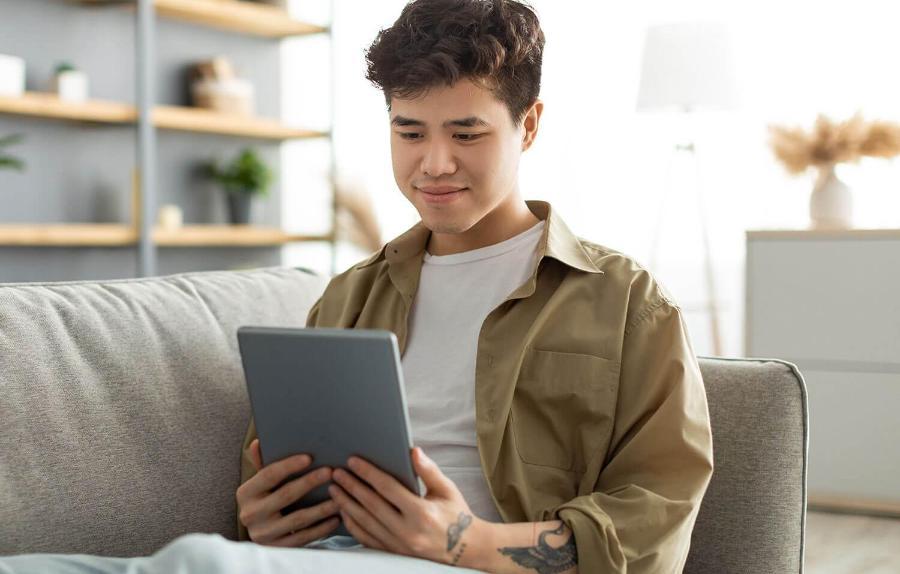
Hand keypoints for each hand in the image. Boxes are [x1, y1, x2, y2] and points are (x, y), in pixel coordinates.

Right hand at [236, 438, 340, 546]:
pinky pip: (303, 538)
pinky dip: (321, 528)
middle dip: (310, 482)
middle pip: (285, 495)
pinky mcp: (276, 548)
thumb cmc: (266, 499)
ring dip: (322, 507)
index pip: (268, 475)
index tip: (310, 457)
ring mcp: (263, 534)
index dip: (289, 465)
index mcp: (245, 493)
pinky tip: (336, 518)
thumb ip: (263, 463)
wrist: (261, 533)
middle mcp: (250, 514)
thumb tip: (259, 441)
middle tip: (331, 471)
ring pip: (298, 519)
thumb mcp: (261, 483)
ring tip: (340, 496)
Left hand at [329, 446, 486, 566]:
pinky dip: (353, 526)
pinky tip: (344, 513)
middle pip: (371, 505)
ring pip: (365, 523)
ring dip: (347, 505)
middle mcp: (408, 531)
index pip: (387, 488)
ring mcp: (399, 545)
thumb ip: (429, 470)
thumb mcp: (447, 489)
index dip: (368, 473)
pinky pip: (368, 539)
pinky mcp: (395, 553)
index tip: (353, 461)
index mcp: (421, 512)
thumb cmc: (457, 514)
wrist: (465, 549)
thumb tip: (413, 451)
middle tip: (336, 473)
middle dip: (351, 486)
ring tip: (335, 490)